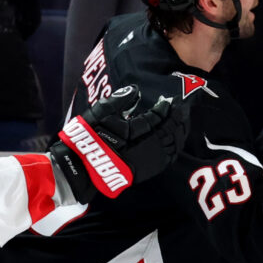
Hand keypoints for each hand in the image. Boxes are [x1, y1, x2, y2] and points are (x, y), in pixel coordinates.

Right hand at [50, 85, 188, 200]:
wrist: (80, 169)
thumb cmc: (87, 139)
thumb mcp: (98, 114)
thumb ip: (118, 100)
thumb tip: (135, 91)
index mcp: (136, 131)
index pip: (159, 117)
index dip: (166, 108)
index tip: (171, 100)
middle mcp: (147, 147)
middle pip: (170, 131)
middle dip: (178, 119)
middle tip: (182, 108)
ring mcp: (149, 162)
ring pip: (172, 146)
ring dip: (179, 133)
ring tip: (181, 122)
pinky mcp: (147, 171)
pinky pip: (168, 158)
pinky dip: (174, 147)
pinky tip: (175, 140)